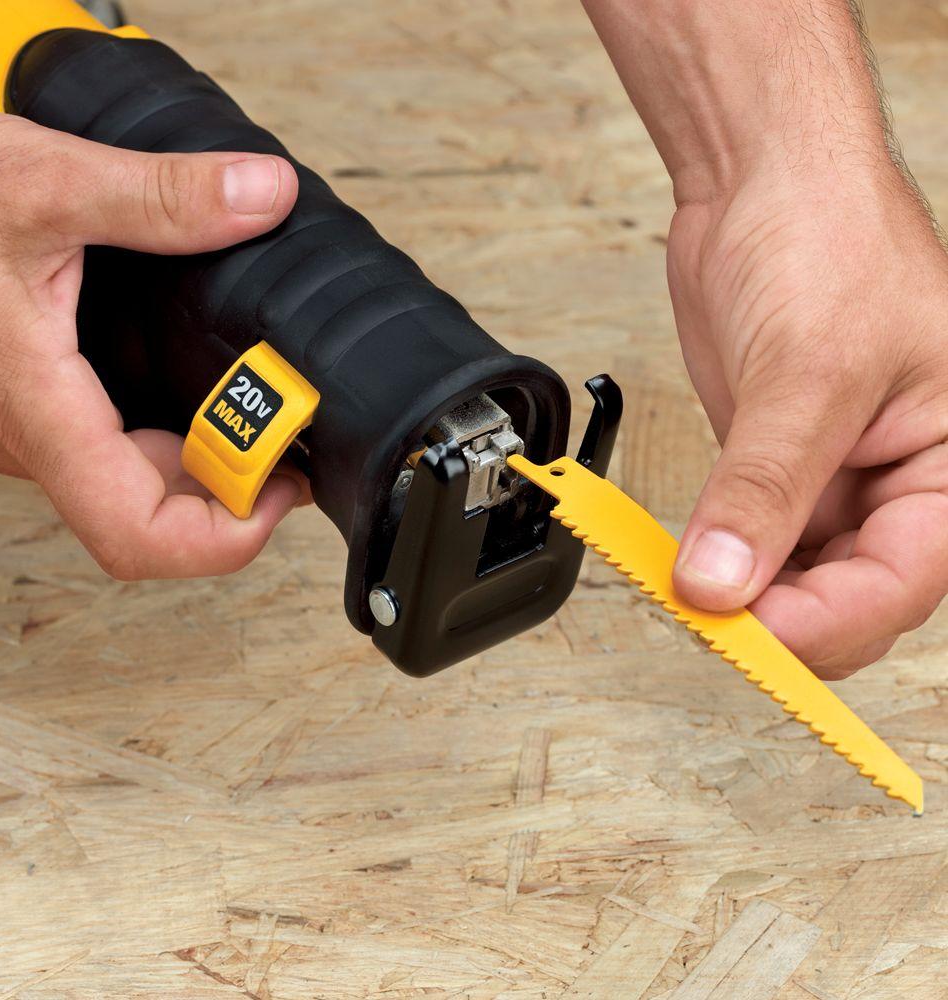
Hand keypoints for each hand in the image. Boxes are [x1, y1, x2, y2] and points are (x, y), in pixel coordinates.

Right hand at [0, 105, 301, 578]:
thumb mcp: (45, 181)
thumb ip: (161, 197)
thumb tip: (263, 195)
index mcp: (36, 407)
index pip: (135, 534)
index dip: (223, 539)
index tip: (280, 489)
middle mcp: (29, 436)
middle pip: (146, 520)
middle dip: (232, 498)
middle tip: (291, 442)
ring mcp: (26, 426)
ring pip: (129, 489)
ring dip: (204, 473)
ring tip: (264, 417)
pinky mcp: (29, 405)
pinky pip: (108, 455)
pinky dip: (170, 443)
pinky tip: (203, 397)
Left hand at [581, 0, 947, 677]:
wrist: (766, 183)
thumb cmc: (829, 240)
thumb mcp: (807, 372)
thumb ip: (764, 489)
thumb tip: (721, 584)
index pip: (903, 578)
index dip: (826, 621)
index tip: (750, 632)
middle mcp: (903, 480)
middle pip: (851, 595)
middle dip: (782, 616)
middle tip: (707, 618)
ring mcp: (837, 477)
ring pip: (798, 577)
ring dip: (744, 593)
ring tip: (689, 589)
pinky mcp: (778, 468)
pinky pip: (755, 539)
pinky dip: (720, 558)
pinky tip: (686, 562)